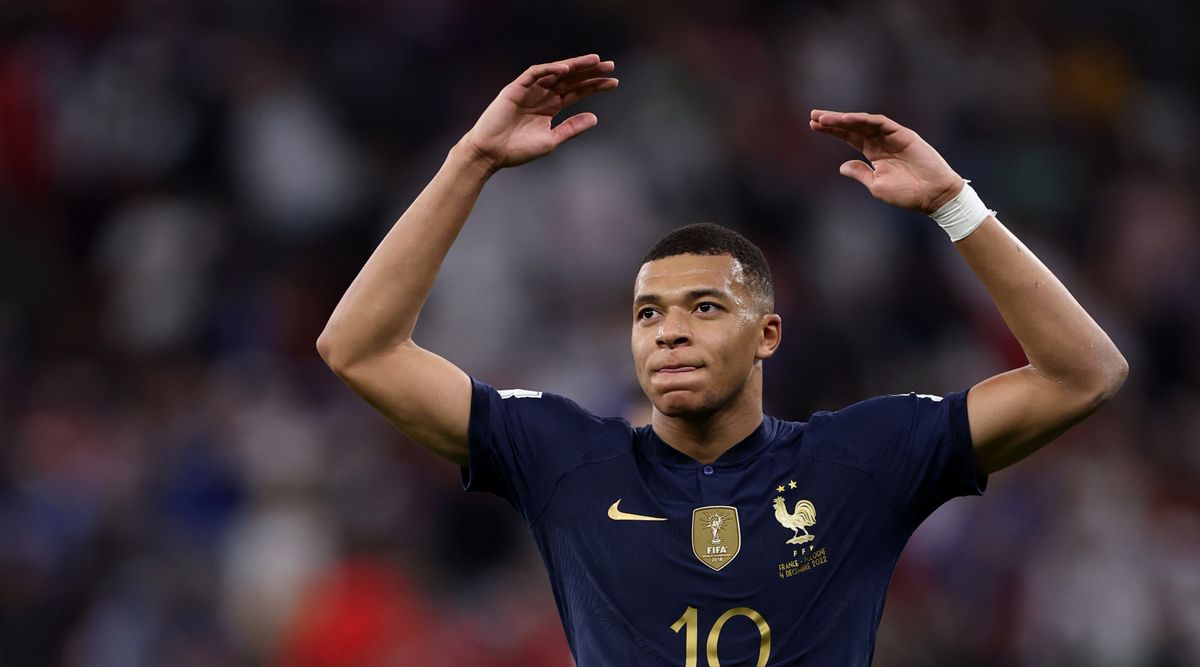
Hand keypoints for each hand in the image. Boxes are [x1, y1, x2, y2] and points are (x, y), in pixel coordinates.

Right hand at [460, 54, 618, 171]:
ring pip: (555, 72)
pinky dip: (550, 69)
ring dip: (574, 65)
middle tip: (610, 65)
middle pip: (570, 78)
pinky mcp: (516, 88)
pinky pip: (534, 73)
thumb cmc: (518, 150)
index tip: (614, 82)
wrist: (490, 153)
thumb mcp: (551, 140)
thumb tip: (595, 118)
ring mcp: (529, 90)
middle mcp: (542, 95)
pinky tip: (566, 69)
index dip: (595, 86)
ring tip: (594, 61)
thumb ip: (571, 128)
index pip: (577, 92)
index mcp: (551, 107)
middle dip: (590, 71)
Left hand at [809, 110, 962, 213]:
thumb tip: (842, 166)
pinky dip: (863, 120)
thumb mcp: (876, 186)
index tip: (813, 125)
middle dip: (833, 121)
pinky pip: (880, 123)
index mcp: (874, 154)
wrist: (933, 195)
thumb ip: (860, 173)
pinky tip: (846, 120)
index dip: (833, 131)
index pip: (850, 137)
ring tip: (824, 118)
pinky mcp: (903, 134)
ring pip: (864, 123)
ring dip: (844, 119)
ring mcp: (892, 137)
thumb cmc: (907, 194)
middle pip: (853, 127)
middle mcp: (881, 142)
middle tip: (813, 115)